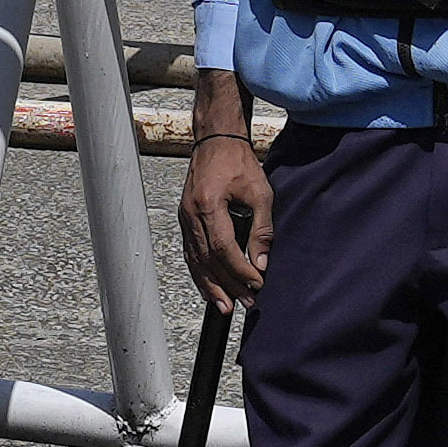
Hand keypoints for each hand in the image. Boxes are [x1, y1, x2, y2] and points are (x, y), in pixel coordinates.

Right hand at [178, 112, 275, 298]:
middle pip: (207, 260)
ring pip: (195, 260)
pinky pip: (191, 252)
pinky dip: (200, 273)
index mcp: (208, 205)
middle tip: (245, 302)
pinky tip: (209, 287)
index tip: (256, 283)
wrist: (216, 140)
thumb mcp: (260, 193)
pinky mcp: (185, 219)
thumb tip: (261, 262)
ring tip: (226, 305)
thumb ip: (262, 229)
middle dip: (227, 285)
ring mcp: (185, 218)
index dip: (239, 270)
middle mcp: (191, 214)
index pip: (223, 248)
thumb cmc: (238, 161)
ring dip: (211, 285)